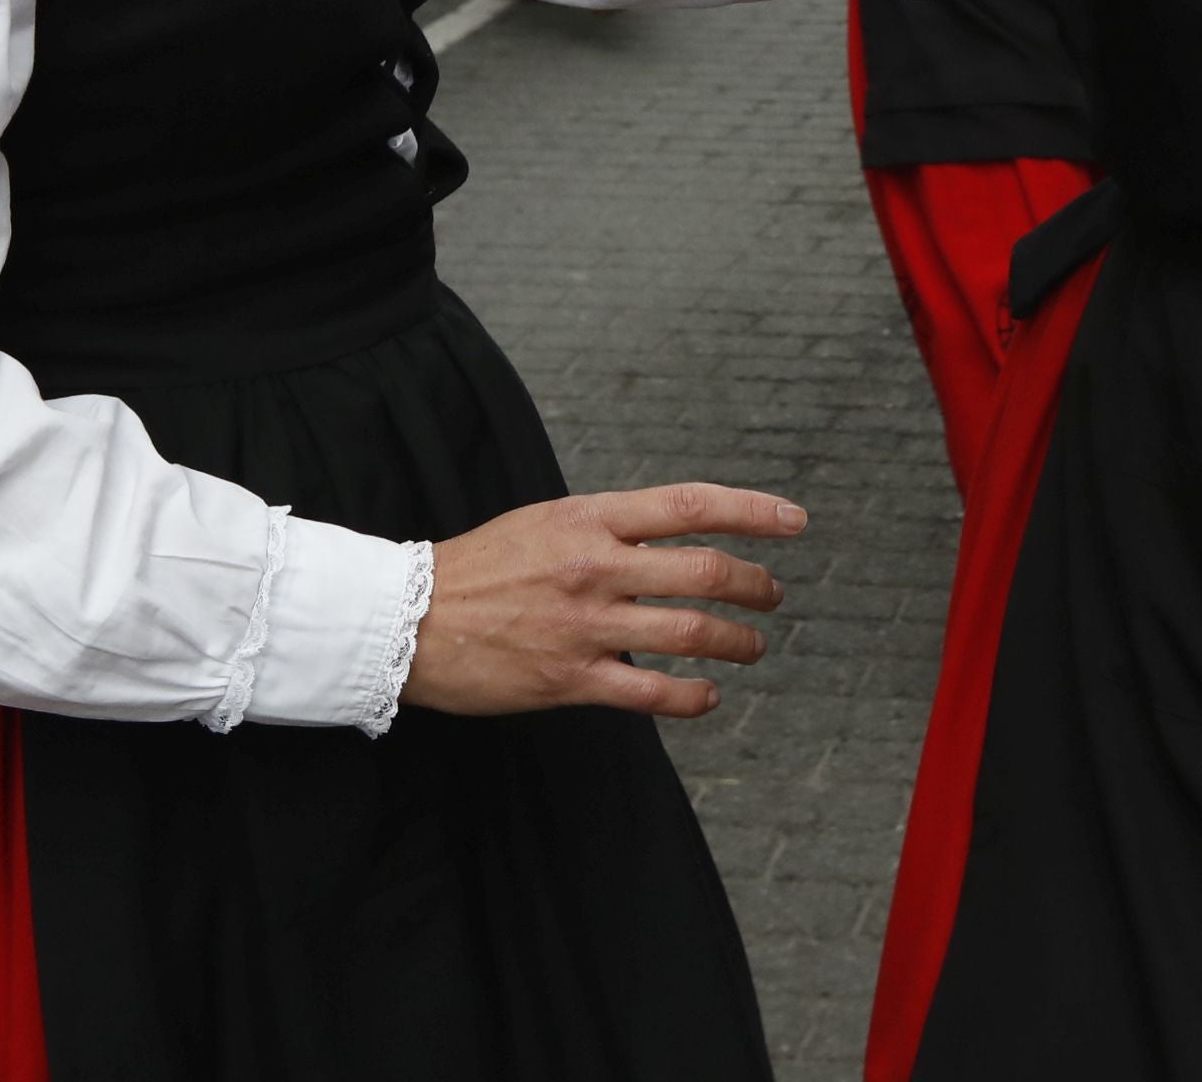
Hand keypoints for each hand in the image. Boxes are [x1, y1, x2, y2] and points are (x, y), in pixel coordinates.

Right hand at [405, 483, 800, 719]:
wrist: (407, 620)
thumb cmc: (481, 567)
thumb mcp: (546, 521)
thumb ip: (609, 527)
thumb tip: (669, 538)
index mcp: (589, 517)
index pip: (690, 504)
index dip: (752, 511)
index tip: (793, 521)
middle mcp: (595, 566)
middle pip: (704, 570)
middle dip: (754, 584)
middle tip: (772, 594)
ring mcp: (585, 625)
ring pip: (690, 632)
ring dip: (736, 640)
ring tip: (753, 645)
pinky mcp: (570, 679)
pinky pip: (652, 692)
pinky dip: (693, 697)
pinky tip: (707, 696)